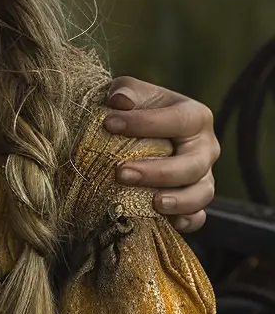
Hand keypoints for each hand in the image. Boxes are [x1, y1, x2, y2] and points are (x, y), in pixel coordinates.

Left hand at [102, 77, 218, 233]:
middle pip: (192, 164)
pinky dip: (188, 221)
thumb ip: (125, 90)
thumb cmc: (134, 107)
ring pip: (201, 193)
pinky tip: (170, 223)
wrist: (136, 130)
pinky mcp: (195, 200)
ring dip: (178, 200)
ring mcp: (204, 176)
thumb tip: (120, 101)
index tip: (109, 123)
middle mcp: (205, 147)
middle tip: (121, 172)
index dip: (145, 123)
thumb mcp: (129, 91)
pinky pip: (199, 216)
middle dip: (158, 171)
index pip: (177, 120)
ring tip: (152, 203)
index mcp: (194, 116)